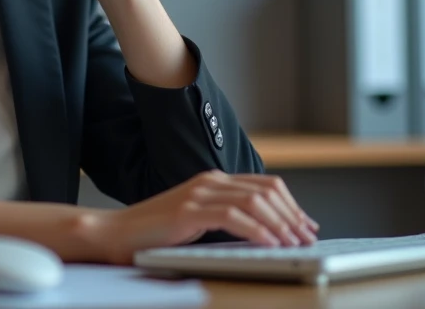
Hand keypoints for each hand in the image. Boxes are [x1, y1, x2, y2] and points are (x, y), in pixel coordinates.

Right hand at [89, 170, 318, 265]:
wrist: (116, 233)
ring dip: (280, 224)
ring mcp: (199, 193)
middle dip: (292, 215)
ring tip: (294, 243)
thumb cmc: (155, 233)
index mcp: (214, 181)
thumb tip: (264, 231)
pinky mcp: (190, 210)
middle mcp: (210, 181)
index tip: (306, 225)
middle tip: (307, 237)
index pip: (264, 186)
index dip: (291, 205)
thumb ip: (224, 217)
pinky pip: (233, 217)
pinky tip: (270, 243)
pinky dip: (257, 230)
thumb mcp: (198, 220)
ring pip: (254, 202)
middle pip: (266, 191)